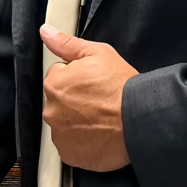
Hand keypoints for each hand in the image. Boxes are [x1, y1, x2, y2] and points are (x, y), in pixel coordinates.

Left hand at [41, 24, 137, 171]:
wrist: (139, 119)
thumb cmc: (122, 87)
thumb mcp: (98, 53)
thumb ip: (67, 43)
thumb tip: (46, 32)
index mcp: (54, 84)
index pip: (58, 76)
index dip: (78, 77)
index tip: (93, 83)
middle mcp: (51, 111)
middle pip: (59, 101)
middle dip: (75, 100)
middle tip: (99, 100)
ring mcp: (59, 135)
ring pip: (65, 123)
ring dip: (77, 120)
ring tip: (101, 118)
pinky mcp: (70, 155)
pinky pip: (71, 145)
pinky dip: (82, 141)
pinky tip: (99, 133)